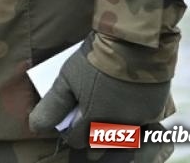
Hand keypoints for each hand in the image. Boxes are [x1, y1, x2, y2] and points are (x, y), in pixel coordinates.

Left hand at [29, 38, 170, 151]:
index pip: (77, 141)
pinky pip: (142, 123)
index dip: (70, 137)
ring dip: (114, 133)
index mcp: (94, 121)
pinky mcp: (155, 110)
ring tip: (106, 124)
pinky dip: (133, 120)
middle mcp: (118, 126)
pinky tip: (127, 108)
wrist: (133, 45)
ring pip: (124, 136)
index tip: (69, 129)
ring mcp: (138, 119)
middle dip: (93, 144)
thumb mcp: (66, 81)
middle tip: (88, 137)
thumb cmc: (94, 61)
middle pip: (102, 145)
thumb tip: (35, 126)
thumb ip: (53, 107)